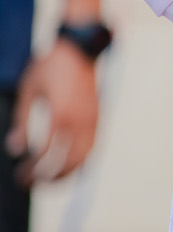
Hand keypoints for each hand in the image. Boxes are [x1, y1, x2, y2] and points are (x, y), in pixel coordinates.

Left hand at [5, 40, 98, 185]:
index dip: (31, 169)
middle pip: (67, 164)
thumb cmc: (49, 66)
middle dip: (48, 179)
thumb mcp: (28, 91)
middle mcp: (79, 123)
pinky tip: (67, 167)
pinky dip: (80, 164)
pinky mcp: (97, 119)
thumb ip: (21, 122)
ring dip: (66, 175)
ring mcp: (92, 122)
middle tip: (30, 183)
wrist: (80, 47)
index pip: (45, 155)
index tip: (19, 174)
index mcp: (60, 116)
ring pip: (84, 160)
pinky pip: (92, 150)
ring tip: (49, 181)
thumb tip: (15, 149)